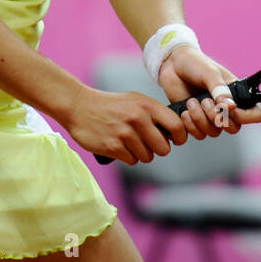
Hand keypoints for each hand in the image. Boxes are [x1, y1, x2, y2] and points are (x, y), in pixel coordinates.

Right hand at [60, 86, 188, 165]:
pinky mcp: (113, 147)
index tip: (176, 140)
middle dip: (158, 149)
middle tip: (149, 144)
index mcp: (147, 105)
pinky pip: (132, 160)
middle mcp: (138, 119)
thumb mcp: (136, 100)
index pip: (177, 126)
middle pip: (164, 148)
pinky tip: (120, 146)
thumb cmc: (111, 105)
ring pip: (147, 157)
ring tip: (130, 142)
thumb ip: (155, 113)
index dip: (180, 136)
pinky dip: (128, 157)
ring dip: (141, 153)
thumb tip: (174, 132)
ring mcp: (125, 134)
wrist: (80, 106)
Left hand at [157, 44, 260, 140]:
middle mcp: (226, 108)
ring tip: (191, 102)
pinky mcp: (195, 122)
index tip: (231, 110)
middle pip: (233, 128)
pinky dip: (191, 125)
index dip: (246, 117)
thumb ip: (220, 89)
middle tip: (205, 101)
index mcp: (236, 94)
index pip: (255, 114)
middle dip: (217, 118)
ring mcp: (210, 116)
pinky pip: (199, 134)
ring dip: (201, 119)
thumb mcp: (209, 73)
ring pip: (214, 132)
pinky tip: (184, 112)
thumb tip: (231, 107)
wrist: (172, 64)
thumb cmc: (194, 63)